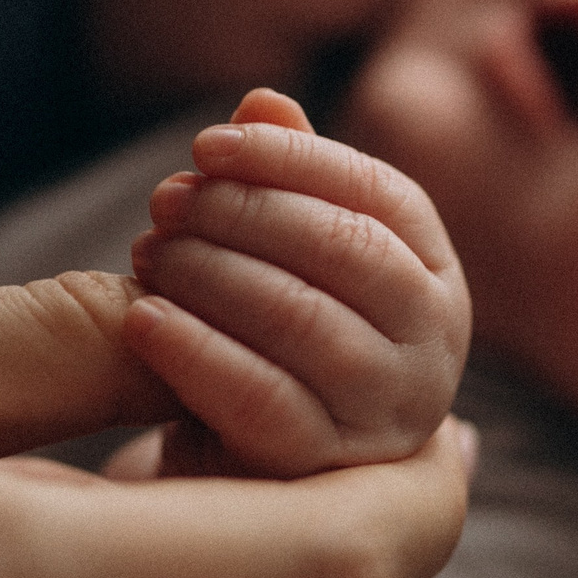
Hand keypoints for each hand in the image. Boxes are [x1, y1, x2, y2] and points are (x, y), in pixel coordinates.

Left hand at [124, 88, 469, 478]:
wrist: (254, 476)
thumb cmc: (272, 345)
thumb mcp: (287, 261)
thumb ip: (284, 182)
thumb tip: (262, 101)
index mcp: (433, 275)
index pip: (380, 194)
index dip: (291, 159)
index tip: (205, 144)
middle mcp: (434, 343)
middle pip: (347, 250)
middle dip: (245, 213)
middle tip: (165, 202)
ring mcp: (390, 413)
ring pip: (306, 321)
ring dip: (214, 275)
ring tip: (148, 256)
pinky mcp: (331, 472)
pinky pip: (265, 401)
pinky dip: (197, 354)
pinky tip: (143, 321)